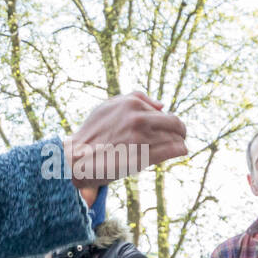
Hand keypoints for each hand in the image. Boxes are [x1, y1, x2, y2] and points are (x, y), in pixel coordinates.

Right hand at [64, 91, 187, 186]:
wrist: (77, 158)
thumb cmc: (92, 133)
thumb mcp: (108, 106)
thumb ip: (135, 99)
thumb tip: (162, 105)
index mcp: (131, 104)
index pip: (162, 111)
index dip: (166, 121)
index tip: (166, 129)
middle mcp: (138, 118)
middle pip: (175, 123)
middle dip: (180, 130)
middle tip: (181, 136)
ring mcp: (141, 138)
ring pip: (175, 138)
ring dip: (178, 142)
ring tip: (177, 146)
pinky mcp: (143, 156)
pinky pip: (172, 150)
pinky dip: (179, 150)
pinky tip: (180, 151)